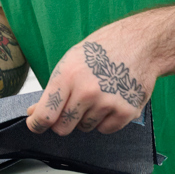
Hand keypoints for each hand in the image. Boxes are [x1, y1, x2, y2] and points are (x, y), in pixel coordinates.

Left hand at [25, 18, 155, 135]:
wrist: (140, 44)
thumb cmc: (103, 50)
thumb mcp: (71, 61)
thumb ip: (54, 89)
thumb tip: (35, 111)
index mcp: (68, 76)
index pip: (46, 115)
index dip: (37, 124)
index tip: (36, 125)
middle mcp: (87, 92)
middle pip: (63, 128)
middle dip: (63, 121)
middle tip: (71, 106)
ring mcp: (107, 103)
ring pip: (84, 128)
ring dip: (86, 118)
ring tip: (97, 94)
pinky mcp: (126, 112)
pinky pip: (105, 130)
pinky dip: (105, 120)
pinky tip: (111, 99)